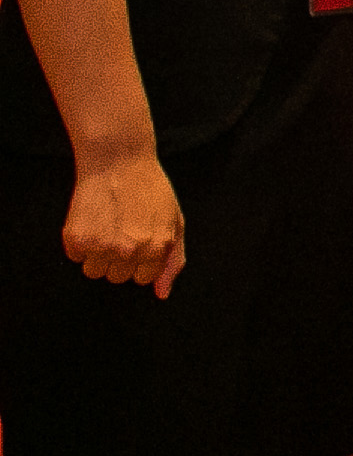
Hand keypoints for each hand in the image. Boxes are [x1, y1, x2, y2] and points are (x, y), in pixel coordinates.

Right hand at [62, 149, 182, 296]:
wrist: (118, 161)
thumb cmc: (150, 190)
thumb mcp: (175, 222)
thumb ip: (172, 261)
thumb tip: (162, 294)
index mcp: (157, 248)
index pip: (143, 278)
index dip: (139, 260)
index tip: (138, 240)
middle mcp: (129, 251)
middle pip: (117, 277)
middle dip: (119, 258)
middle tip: (121, 229)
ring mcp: (101, 246)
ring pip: (93, 272)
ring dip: (97, 254)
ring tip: (106, 225)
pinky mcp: (76, 239)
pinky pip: (75, 257)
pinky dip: (80, 243)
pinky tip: (92, 220)